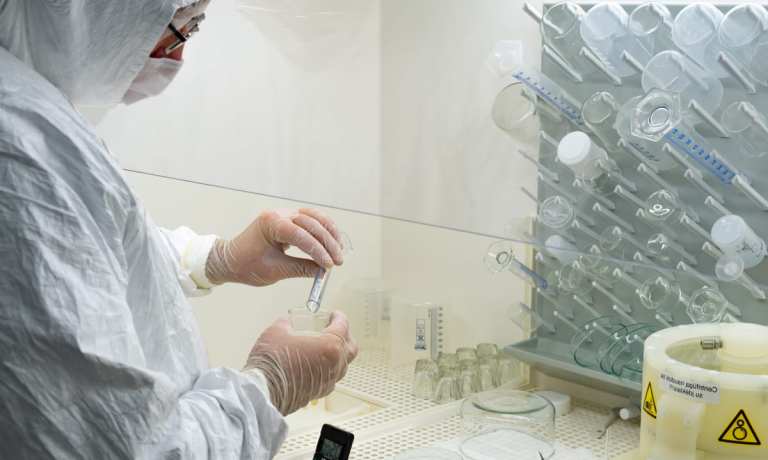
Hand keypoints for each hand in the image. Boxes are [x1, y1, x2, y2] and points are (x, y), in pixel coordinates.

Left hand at [205, 208, 343, 286]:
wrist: (231, 260)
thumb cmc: (247, 265)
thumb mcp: (275, 270)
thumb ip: (301, 268)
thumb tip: (323, 271)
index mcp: (270, 223)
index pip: (300, 235)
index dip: (317, 251)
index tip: (328, 266)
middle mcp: (278, 214)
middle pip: (311, 224)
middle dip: (327, 243)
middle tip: (338, 261)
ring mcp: (285, 214)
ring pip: (315, 217)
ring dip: (330, 233)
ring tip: (339, 250)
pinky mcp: (290, 218)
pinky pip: (312, 219)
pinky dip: (324, 229)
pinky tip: (333, 241)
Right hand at [245, 311, 357, 414]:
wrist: (263, 391)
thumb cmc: (272, 364)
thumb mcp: (277, 331)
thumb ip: (286, 324)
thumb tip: (285, 324)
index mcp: (330, 347)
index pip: (343, 326)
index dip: (339, 317)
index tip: (335, 315)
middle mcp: (334, 365)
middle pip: (350, 348)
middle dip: (345, 337)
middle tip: (336, 329)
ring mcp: (328, 381)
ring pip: (342, 365)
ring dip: (337, 355)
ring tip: (324, 348)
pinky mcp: (318, 393)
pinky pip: (330, 378)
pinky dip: (327, 369)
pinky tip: (315, 364)